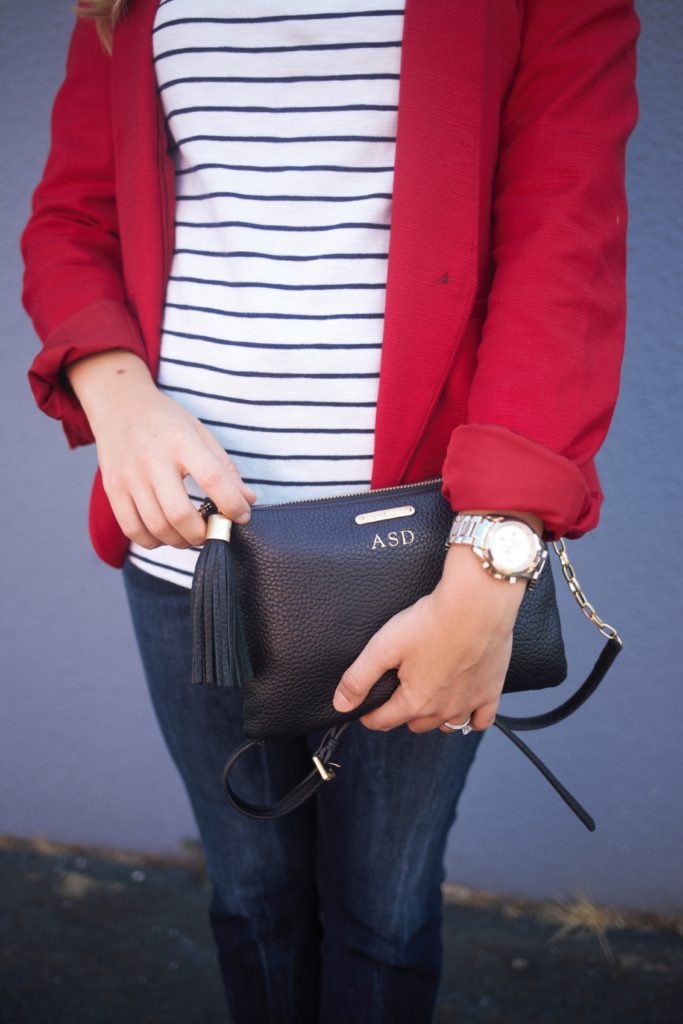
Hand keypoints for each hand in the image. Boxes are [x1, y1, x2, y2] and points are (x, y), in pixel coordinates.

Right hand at [65, 351, 256, 548]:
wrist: (119, 404)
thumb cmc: (166, 422)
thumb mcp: (200, 433)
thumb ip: (225, 468)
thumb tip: (248, 500)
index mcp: (181, 441)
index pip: (212, 478)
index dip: (232, 504)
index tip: (242, 516)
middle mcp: (152, 459)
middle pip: (179, 513)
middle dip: (203, 533)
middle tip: (212, 531)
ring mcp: (129, 476)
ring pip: (156, 527)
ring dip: (180, 541)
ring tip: (191, 534)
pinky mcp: (113, 489)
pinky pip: (132, 530)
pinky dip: (153, 542)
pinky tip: (165, 534)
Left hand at [332, 543, 527, 732]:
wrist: (477, 605)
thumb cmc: (431, 621)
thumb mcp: (384, 646)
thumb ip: (359, 678)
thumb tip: (341, 703)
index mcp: (414, 701)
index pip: (383, 721)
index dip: (369, 714)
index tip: (366, 707)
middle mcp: (442, 710)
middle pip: (414, 724)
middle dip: (401, 712)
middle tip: (397, 690)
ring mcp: (469, 703)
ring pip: (446, 724)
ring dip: (434, 716)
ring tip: (427, 696)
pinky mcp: (491, 691)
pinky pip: (480, 720)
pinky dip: (471, 718)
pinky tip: (463, 706)